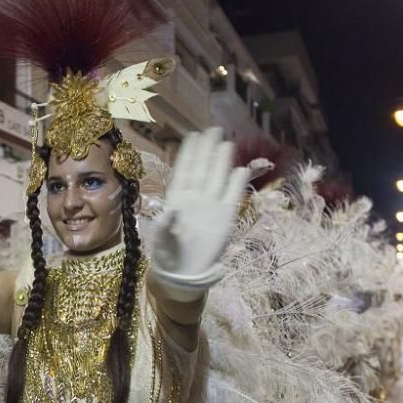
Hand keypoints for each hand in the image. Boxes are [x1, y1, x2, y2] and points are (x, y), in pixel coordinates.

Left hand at [153, 127, 246, 278]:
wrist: (184, 272)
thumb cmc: (167, 254)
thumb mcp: (161, 240)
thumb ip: (164, 225)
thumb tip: (168, 212)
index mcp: (176, 199)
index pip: (184, 171)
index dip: (188, 154)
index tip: (193, 136)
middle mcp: (194, 198)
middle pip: (202, 169)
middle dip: (207, 150)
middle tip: (213, 130)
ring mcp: (210, 206)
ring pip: (217, 178)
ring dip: (221, 161)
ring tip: (226, 143)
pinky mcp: (225, 217)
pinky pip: (232, 196)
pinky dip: (237, 183)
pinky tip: (241, 170)